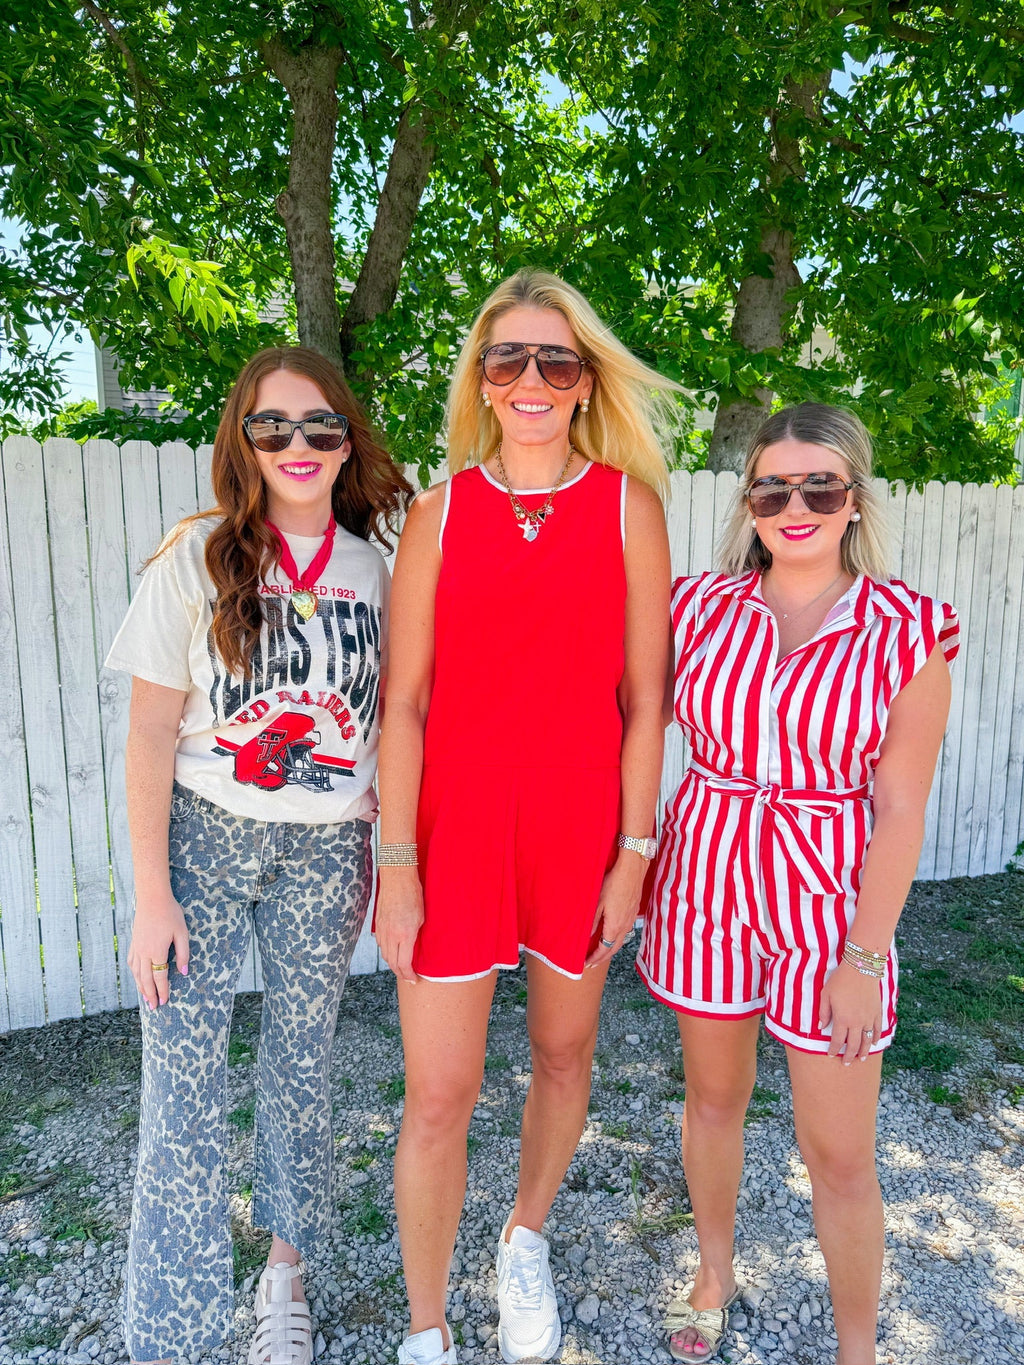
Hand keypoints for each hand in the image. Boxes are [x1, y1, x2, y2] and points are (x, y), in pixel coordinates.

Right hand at [127, 888, 188, 1009]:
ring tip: (145, 999)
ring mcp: (136, 948)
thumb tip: (183, 972)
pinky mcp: (133, 943)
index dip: (162, 990)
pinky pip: (132, 963)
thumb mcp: (182, 933)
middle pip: (145, 979)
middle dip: (150, 994)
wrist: (152, 898)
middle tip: (154, 1008)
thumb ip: (183, 954)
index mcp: (157, 951)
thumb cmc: (170, 914)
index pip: (159, 977)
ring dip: (140, 987)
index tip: (164, 1002)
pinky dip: (134, 975)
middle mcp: (143, 952)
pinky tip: (137, 979)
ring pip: (136, 973)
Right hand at [375, 867, 423, 983]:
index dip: (408, 975)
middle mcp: (391, 935)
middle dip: (400, 973)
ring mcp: (382, 929)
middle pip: (392, 963)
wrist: (397, 877)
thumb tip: (415, 948)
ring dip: (393, 963)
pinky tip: (392, 950)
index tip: (414, 980)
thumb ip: (417, 935)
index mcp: (404, 934)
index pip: (403, 964)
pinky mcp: (378, 923)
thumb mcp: (422, 917)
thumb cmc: (413, 894)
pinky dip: (386, 950)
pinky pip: (380, 943)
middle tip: (408, 977)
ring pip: (385, 954)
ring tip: (401, 966)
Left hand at [585, 854, 645, 968]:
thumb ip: (593, 922)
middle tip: (592, 964)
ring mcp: (631, 920)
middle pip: (613, 949)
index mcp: (614, 926)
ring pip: (620, 941)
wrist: (632, 870)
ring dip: (610, 949)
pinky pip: (625, 931)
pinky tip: (612, 935)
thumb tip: (587, 937)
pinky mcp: (633, 912)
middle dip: (602, 958)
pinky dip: (616, 939)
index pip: (604, 949)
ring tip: (601, 952)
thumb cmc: (614, 883)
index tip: (587, 963)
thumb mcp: (598, 902)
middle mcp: (625, 926)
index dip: (595, 958)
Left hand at [819, 959, 882, 1063]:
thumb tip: (820, 1027)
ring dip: (863, 1052)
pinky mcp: (877, 1013)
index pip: (836, 1040)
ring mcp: (869, 1018)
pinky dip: (876, 1038)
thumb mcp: (826, 994)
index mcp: (842, 1018)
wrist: (861, 968)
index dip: (833, 1049)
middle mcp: (857, 1022)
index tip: (831, 1055)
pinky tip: (873, 1044)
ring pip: (867, 1041)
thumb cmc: (840, 980)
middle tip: (847, 1063)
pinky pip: (877, 1030)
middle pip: (853, 1045)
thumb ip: (823, 1012)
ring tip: (861, 1059)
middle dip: (849, 1056)